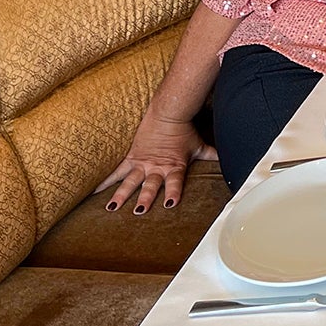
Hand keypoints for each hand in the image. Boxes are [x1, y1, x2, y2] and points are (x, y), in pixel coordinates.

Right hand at [96, 113, 216, 214]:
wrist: (168, 113)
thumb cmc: (185, 132)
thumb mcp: (199, 146)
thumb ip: (212, 156)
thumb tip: (230, 160)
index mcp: (174, 167)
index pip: (174, 183)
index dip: (173, 193)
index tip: (170, 205)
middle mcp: (156, 167)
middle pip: (150, 185)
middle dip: (145, 198)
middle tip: (139, 212)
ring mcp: (142, 163)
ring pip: (130, 181)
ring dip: (121, 195)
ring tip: (112, 208)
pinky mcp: (131, 157)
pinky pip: (117, 171)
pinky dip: (105, 182)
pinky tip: (94, 193)